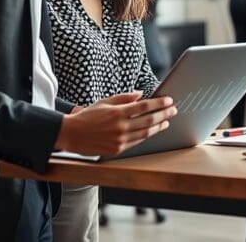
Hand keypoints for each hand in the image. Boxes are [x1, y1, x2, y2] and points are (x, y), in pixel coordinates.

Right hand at [55, 92, 176, 156]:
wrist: (71, 134)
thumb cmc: (88, 116)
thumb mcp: (105, 101)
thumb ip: (125, 98)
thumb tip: (141, 94)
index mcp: (118, 112)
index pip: (145, 107)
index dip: (159, 104)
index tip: (169, 100)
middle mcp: (120, 127)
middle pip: (149, 120)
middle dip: (164, 114)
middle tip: (173, 110)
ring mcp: (119, 140)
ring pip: (145, 133)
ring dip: (158, 127)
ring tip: (166, 121)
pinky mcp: (117, 150)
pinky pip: (136, 142)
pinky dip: (146, 136)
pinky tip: (152, 131)